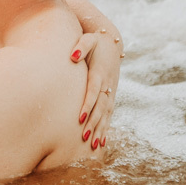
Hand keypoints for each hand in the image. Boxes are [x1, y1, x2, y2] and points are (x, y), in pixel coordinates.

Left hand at [70, 29, 120, 149]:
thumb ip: (81, 46)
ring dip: (100, 129)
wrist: (112, 43)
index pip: (93, 91)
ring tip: (93, 145)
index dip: (88, 105)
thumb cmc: (95, 42)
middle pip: (100, 107)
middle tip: (84, 137)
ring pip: (106, 113)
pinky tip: (101, 142)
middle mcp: (107, 84)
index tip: (80, 118)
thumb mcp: (88, 39)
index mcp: (99, 73)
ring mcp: (110, 91)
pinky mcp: (111, 95)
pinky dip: (106, 128)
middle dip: (93, 123)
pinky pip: (109, 114)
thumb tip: (73, 56)